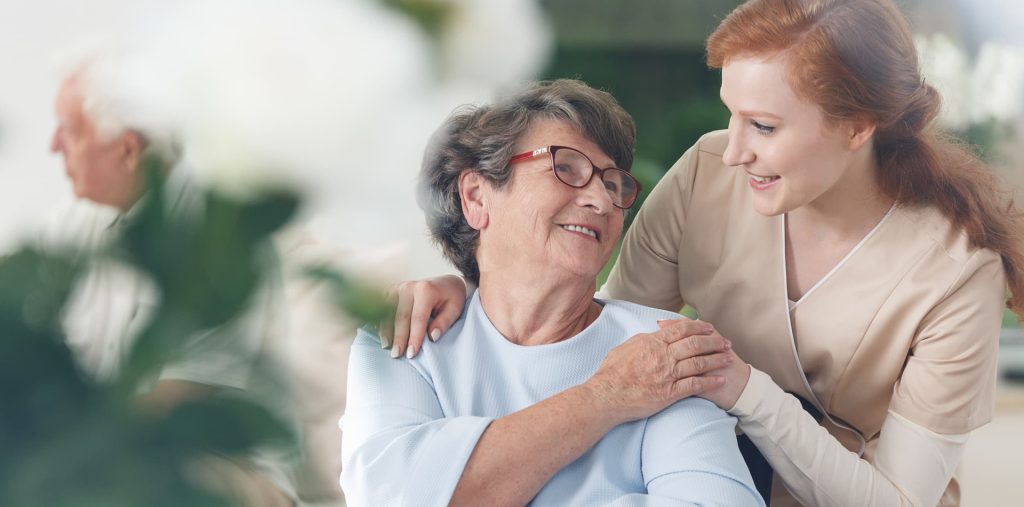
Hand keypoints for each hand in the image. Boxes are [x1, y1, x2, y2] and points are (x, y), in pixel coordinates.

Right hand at [380, 274, 467, 358]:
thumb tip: (433, 337)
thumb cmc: (451, 298)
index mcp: (426, 290)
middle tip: (397, 355)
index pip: (418, 318)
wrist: (445, 282)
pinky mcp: (390, 290)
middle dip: (399, 338)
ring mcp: (398, 287)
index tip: (411, 353)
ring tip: (387, 347)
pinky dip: (379, 320)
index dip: (414, 337)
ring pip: (388, 312)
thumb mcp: (455, 309)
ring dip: (386, 331)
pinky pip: (381, 306)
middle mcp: (409, 286)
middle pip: (401, 317)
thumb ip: (444, 322)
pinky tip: (376, 332)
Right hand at [582, 319, 732, 424]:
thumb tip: (654, 335)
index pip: (681, 329)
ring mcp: (667, 375)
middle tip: (726, 342)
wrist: (606, 396)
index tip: (709, 328)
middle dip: (714, 342)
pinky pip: (695, 385)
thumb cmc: (611, 373)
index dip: (699, 327)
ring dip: (716, 360)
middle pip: (695, 344)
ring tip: (729, 358)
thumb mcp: (625, 347)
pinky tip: (720, 380)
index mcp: (652, 343)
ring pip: (699, 363)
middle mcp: (663, 356)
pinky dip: (710, 382)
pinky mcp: (669, 393)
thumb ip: (643, 340)